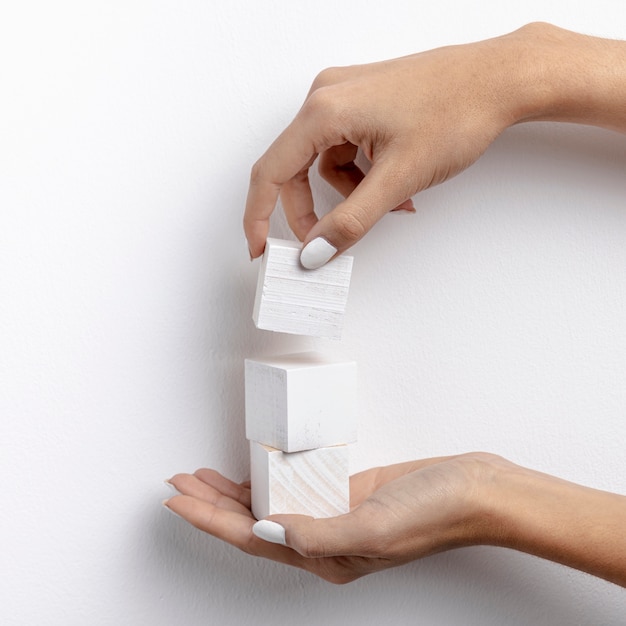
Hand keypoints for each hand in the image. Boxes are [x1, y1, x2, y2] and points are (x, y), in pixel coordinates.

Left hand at [164, 453, 506, 582]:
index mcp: (328, 557)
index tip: (176, 499)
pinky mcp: (348, 492)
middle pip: (252, 524)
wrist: (475, 489)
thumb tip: (268, 531)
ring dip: (233, 492)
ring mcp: (336, 515)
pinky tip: (255, 468)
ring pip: (269, 505)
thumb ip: (321, 534)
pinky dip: (269, 478)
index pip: (252, 538)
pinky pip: (295, 487)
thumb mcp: (377, 526)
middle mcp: (326, 540)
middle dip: (210, 505)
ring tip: (202, 477)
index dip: (209, 519)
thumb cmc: (436, 511)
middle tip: (177, 482)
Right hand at [244, 22, 625, 267]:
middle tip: (328, 242)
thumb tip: (315, 251)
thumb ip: (350, 220)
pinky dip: (365, 174)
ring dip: (350, 193)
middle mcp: (327, 96)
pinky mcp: (365, 101)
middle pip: (295, 169)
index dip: (259, 217)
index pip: (269, 172)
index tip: (261, 249)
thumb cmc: (457, 111)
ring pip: (325, 162)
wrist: (500, 79)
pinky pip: (348, 148)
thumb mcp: (398, 178)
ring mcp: (346, 95)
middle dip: (313, 211)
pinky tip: (396, 183)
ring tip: (392, 203)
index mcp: (324, 110)